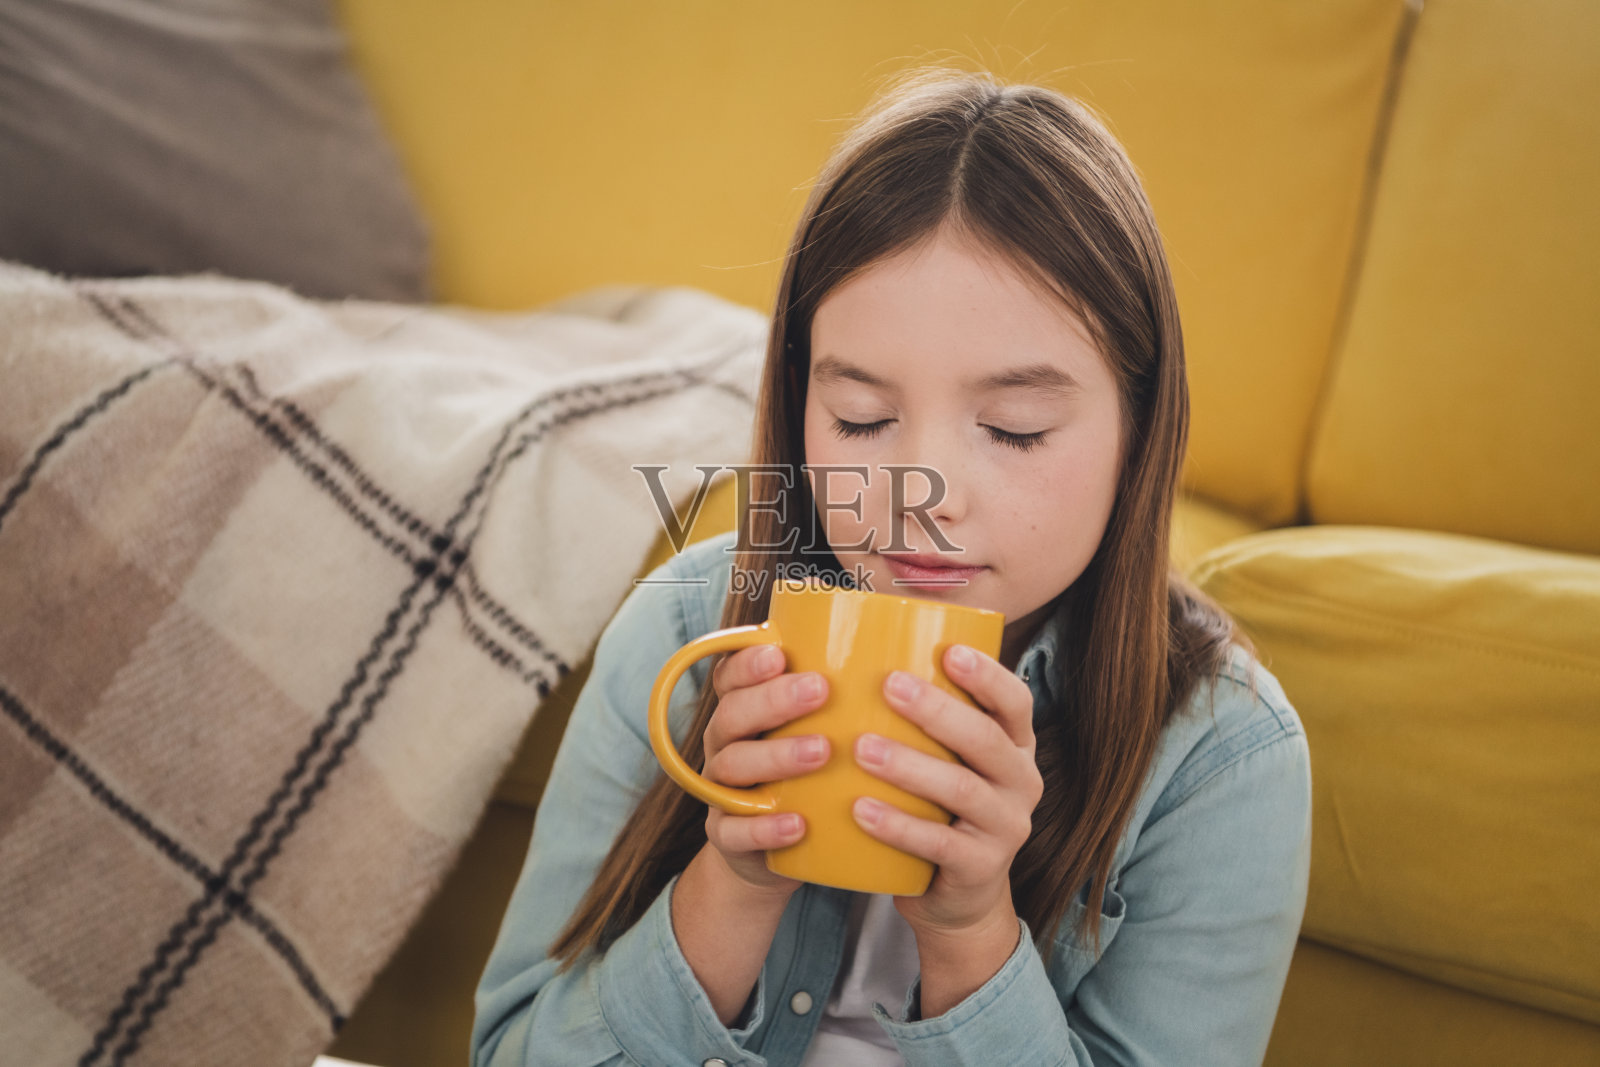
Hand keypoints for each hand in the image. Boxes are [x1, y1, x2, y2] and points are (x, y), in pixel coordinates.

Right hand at [697, 642, 831, 896]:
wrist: (781, 854)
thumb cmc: (815, 777)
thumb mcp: (826, 733)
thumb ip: (851, 699)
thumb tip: (920, 653)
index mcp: (744, 710)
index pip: (731, 676)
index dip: (748, 662)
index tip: (780, 653)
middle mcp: (727, 744)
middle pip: (732, 714)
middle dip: (773, 699)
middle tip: (819, 690)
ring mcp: (723, 791)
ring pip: (733, 766)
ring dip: (776, 756)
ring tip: (821, 751)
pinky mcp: (727, 836)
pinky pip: (734, 831)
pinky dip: (763, 828)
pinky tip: (797, 824)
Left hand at [852, 644, 1041, 937]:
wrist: (959, 896)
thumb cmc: (941, 808)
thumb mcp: (950, 762)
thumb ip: (928, 720)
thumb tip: (866, 650)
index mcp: (1015, 746)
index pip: (1016, 702)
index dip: (987, 676)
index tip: (949, 652)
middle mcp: (1021, 782)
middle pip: (986, 739)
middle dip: (937, 710)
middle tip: (889, 687)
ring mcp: (1006, 828)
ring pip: (961, 789)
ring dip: (910, 766)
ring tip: (863, 749)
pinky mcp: (981, 867)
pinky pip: (939, 844)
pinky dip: (898, 826)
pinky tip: (861, 810)